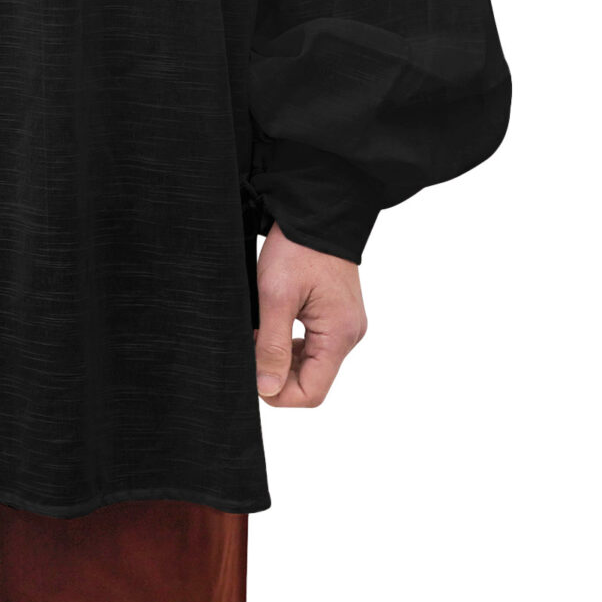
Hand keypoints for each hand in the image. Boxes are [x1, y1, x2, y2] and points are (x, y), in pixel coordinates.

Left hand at [253, 224, 365, 405]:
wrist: (318, 208)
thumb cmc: (298, 247)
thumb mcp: (275, 296)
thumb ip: (272, 346)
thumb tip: (267, 388)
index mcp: (339, 335)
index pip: (312, 392)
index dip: (279, 392)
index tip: (252, 372)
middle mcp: (349, 334)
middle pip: (312, 380)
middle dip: (278, 372)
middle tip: (252, 345)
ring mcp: (346, 324)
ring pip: (312, 362)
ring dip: (283, 356)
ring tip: (260, 330)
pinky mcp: (339, 314)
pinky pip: (315, 343)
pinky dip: (292, 342)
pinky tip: (272, 323)